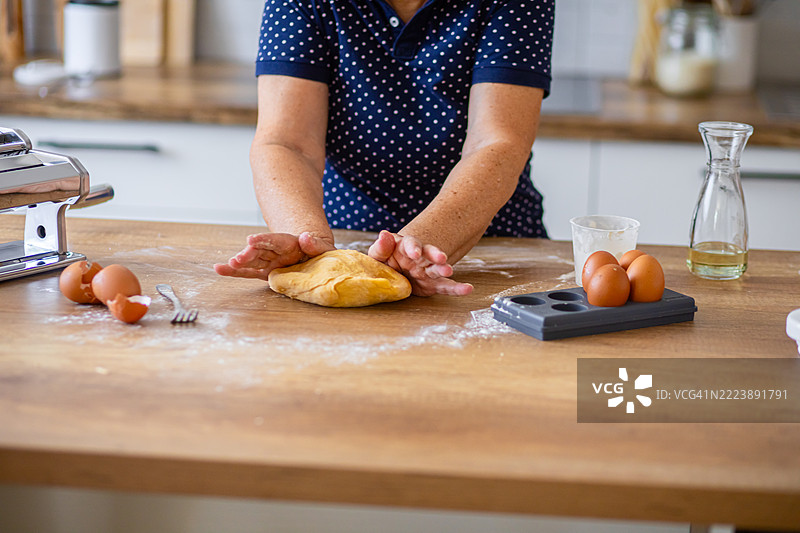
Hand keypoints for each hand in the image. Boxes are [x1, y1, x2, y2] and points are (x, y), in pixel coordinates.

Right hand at [214, 232, 334, 280]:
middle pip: (260, 250)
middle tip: (238, 258)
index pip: (275, 240)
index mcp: (290, 243)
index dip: (263, 240)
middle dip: (248, 254)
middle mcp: (276, 251)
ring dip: (239, 262)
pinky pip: (248, 272)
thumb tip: (305, 237)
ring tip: (228, 265)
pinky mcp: (265, 272)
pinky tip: (219, 269)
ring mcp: (269, 261)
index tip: (250, 239)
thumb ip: (317, 244)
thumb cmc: (320, 252)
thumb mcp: (324, 247)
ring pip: (251, 260)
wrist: (315, 256)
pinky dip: (234, 272)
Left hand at [368, 230, 472, 296]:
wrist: (392, 275)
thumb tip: (384, 235)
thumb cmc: (384, 262)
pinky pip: (445, 286)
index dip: (414, 247)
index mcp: (406, 247)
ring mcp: (428, 270)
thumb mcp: (377, 256)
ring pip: (438, 268)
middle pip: (430, 253)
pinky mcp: (433, 284)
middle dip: (435, 255)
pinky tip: (468, 289)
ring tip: (449, 270)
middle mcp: (420, 257)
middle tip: (442, 258)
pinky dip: (457, 288)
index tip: (415, 253)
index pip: (411, 244)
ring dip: (444, 269)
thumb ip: (381, 248)